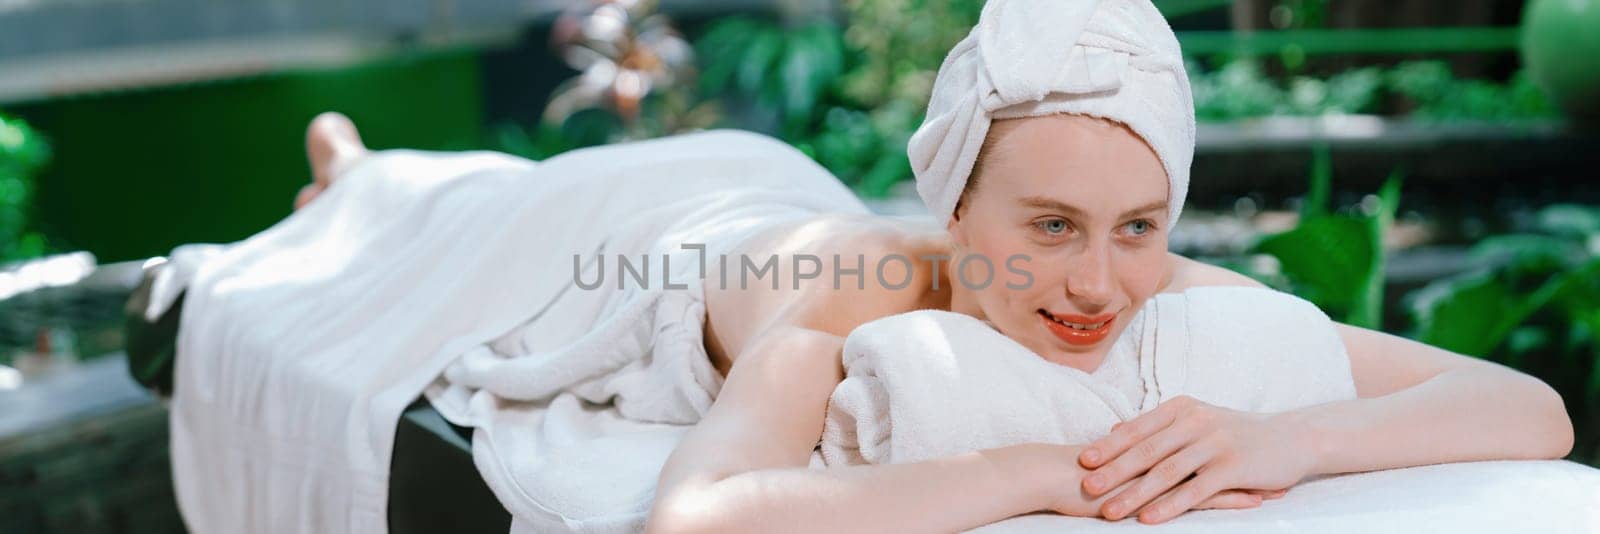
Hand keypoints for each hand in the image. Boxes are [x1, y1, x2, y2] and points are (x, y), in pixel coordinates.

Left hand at [1076, 396, 1315, 523]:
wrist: (1291, 438)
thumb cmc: (1236, 432)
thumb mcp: (1195, 419)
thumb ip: (1157, 426)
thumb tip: (1113, 430)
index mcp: (1182, 409)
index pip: (1138, 429)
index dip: (1110, 446)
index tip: (1083, 461)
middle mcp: (1196, 422)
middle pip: (1147, 451)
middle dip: (1113, 471)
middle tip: (1087, 487)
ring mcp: (1215, 444)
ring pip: (1166, 473)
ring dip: (1135, 494)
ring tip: (1110, 512)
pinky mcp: (1233, 467)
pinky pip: (1195, 490)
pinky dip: (1170, 506)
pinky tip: (1150, 519)